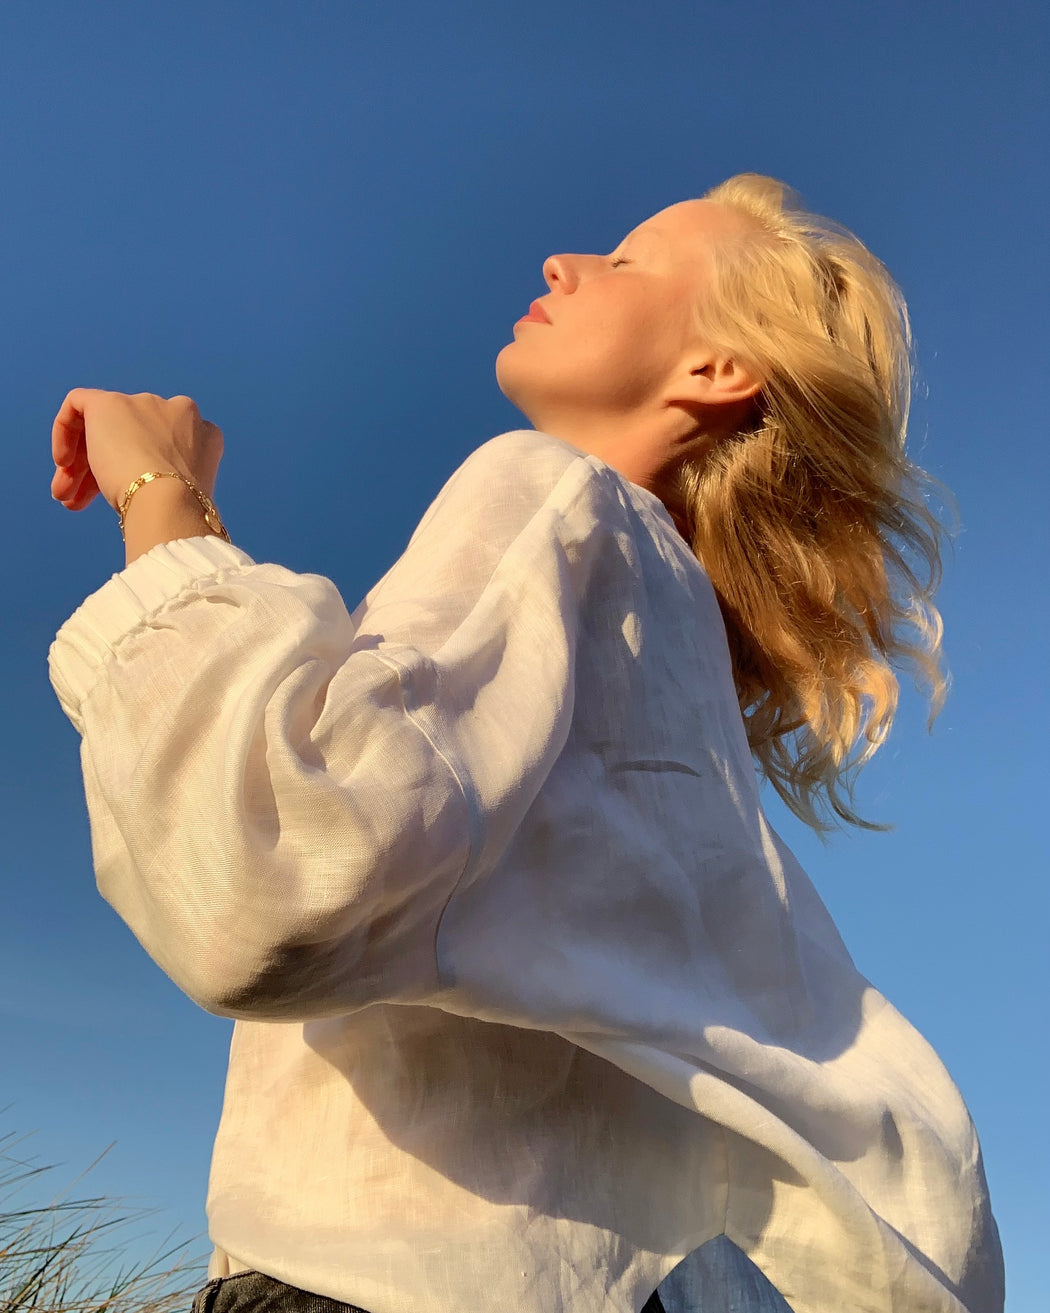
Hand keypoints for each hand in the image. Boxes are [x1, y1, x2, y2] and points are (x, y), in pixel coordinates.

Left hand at [50, 389, 223, 513]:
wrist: (168, 499)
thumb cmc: (176, 509)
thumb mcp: (179, 492)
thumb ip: (163, 478)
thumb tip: (131, 491)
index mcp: (203, 434)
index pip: (163, 445)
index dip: (138, 470)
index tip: (121, 495)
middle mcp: (176, 411)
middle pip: (131, 436)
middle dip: (102, 470)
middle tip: (81, 501)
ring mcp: (144, 403)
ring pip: (105, 429)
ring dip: (81, 465)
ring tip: (67, 498)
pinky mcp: (110, 402)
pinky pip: (79, 404)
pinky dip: (64, 433)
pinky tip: (63, 465)